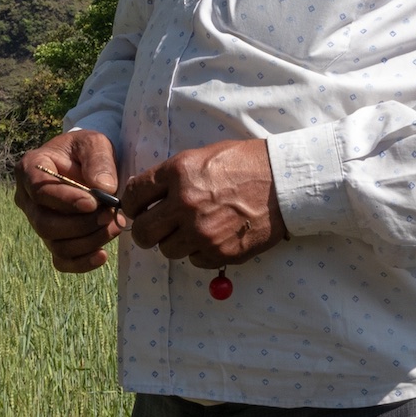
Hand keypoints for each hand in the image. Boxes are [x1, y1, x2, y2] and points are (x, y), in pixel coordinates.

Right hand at [13, 130, 124, 272]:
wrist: (87, 163)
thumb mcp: (95, 144)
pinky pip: (61, 261)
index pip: (40, 192)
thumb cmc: (86, 150)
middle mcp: (27, 199)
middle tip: (110, 216)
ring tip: (115, 226)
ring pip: (55, 244)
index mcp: (30, 169)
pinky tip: (102, 255)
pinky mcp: (53, 239)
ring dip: (88, 241)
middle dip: (81, 225)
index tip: (93, 203)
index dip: (65, 201)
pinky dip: (81, 263)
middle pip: (45, 224)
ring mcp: (38, 221)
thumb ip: (99, 161)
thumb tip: (104, 189)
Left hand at [121, 139, 287, 269]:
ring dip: (176, 242)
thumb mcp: (202, 156)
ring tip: (194, 229)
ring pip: (167, 250)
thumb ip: (171, 176)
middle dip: (146, 230)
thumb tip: (141, 193)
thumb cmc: (245, 163)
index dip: (130, 205)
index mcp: (178, 173)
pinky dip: (200, 252)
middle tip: (157, 227)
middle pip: (143, 231)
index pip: (133, 196)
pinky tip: (215, 236)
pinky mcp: (220, 252)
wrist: (285, 182)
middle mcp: (185, 203)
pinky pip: (194, 261)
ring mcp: (202, 231)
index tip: (136, 209)